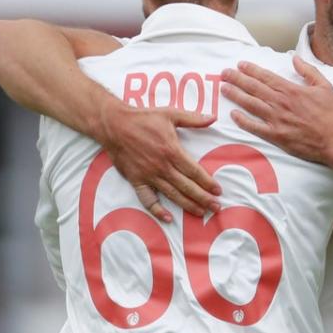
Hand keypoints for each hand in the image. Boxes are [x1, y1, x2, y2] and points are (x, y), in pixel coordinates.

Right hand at [97, 101, 221, 222]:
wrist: (114, 125)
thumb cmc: (143, 119)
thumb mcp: (171, 114)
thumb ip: (193, 118)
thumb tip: (213, 118)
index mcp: (172, 151)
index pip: (195, 171)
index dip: (208, 182)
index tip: (218, 191)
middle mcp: (162, 166)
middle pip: (187, 186)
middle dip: (203, 198)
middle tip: (216, 207)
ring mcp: (149, 175)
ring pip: (172, 194)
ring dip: (187, 205)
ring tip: (200, 212)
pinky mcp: (136, 180)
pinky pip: (148, 199)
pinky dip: (157, 210)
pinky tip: (168, 218)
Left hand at [220, 55, 332, 163]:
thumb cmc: (330, 114)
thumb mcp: (324, 86)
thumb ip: (308, 71)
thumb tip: (295, 58)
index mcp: (291, 90)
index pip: (265, 76)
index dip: (251, 70)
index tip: (240, 65)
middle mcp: (280, 103)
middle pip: (253, 88)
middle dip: (237, 79)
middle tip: (224, 73)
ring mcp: (276, 119)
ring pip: (250, 104)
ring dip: (236, 95)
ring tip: (224, 88)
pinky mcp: (275, 135)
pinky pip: (254, 127)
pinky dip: (242, 120)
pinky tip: (233, 115)